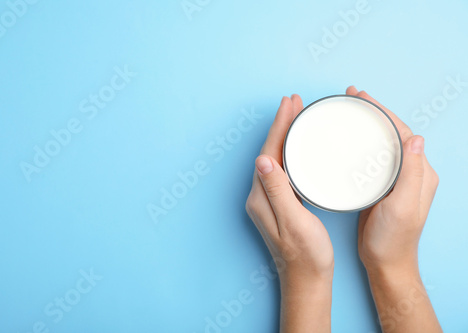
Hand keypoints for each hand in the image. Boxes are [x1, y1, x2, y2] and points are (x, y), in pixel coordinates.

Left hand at [245, 95, 332, 332]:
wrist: (306, 279)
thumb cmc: (305, 254)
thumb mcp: (293, 221)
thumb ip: (278, 190)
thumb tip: (262, 159)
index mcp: (262, 197)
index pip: (269, 152)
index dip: (279, 127)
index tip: (289, 104)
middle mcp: (261, 195)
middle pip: (270, 151)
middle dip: (281, 125)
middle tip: (294, 102)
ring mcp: (269, 199)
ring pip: (276, 159)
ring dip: (285, 136)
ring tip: (296, 117)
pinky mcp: (280, 204)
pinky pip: (283, 169)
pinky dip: (290, 152)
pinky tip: (299, 148)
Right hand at [347, 86, 441, 331]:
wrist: (385, 262)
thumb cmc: (393, 238)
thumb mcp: (403, 206)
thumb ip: (410, 173)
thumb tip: (416, 137)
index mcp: (420, 173)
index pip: (403, 132)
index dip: (384, 112)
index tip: (364, 97)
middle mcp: (410, 172)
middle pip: (392, 132)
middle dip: (374, 112)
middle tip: (353, 96)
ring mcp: (395, 179)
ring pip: (381, 142)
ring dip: (367, 124)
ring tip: (349, 111)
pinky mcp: (380, 187)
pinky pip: (372, 157)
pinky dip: (361, 143)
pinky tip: (348, 140)